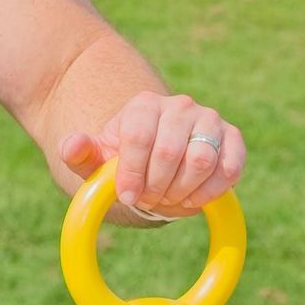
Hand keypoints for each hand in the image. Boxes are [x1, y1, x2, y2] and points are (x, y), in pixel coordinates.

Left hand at [60, 92, 245, 219]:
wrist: (155, 161)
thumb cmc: (123, 161)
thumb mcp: (96, 160)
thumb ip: (80, 153)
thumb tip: (71, 145)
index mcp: (143, 105)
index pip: (138, 137)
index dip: (131, 172)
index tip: (127, 196)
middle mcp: (179, 106)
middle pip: (170, 151)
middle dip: (156, 185)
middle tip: (148, 199)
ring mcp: (209, 119)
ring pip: (202, 160)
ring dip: (182, 189)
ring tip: (168, 198)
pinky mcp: (232, 138)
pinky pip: (230, 167)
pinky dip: (212, 191)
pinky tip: (193, 199)